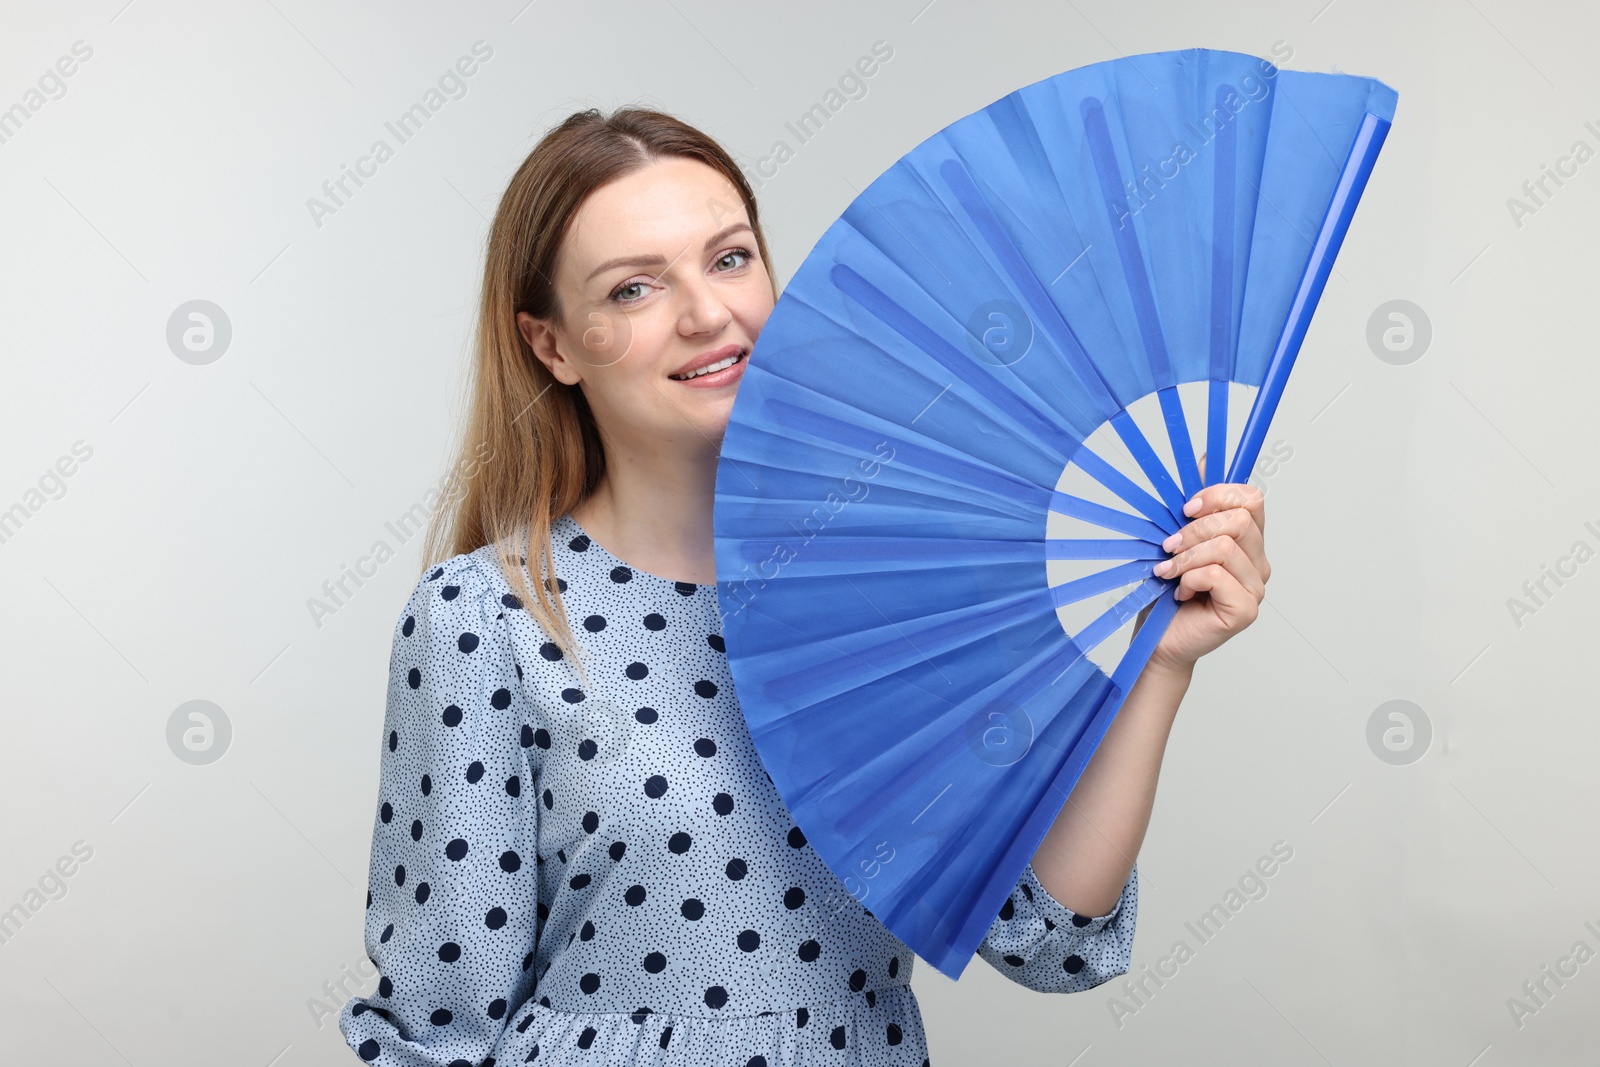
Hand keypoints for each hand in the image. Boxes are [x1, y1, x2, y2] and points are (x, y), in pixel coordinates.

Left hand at [1138, 452, 1268, 673]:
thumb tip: (1205, 458)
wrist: (1157, 638)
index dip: (1218, 495)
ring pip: (1226, 547)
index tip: (1185, 509)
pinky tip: (1181, 591)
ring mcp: (1256, 587)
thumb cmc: (1167, 591)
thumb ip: (1195, 504)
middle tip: (1169, 546)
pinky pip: (1217, 575)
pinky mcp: (1245, 610)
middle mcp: (1258, 562)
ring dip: (1187, 557)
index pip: (1252, 498)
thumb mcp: (1176, 538)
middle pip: (1239, 520)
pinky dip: (1190, 578)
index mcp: (1247, 540)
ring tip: (1170, 572)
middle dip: (1195, 529)